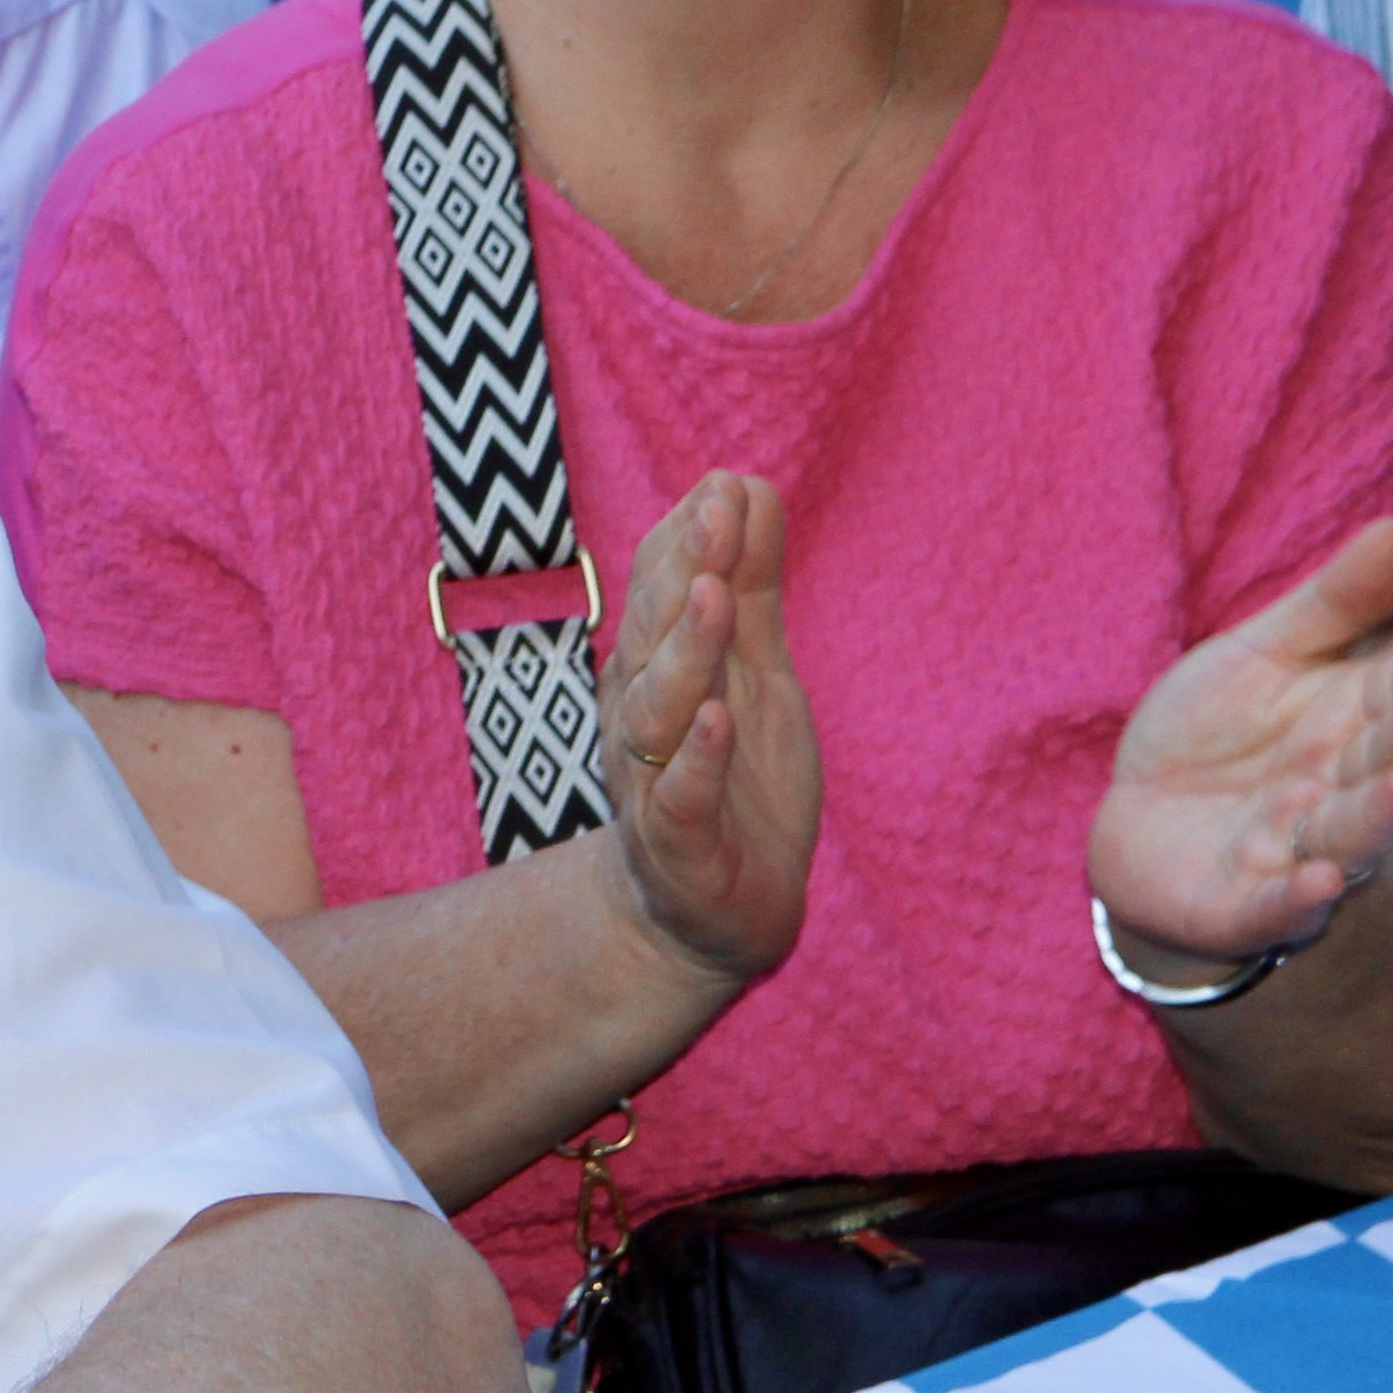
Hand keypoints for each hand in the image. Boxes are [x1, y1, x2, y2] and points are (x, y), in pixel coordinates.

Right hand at [592, 471, 822, 994]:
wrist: (714, 911)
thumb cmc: (731, 775)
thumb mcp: (753, 669)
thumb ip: (751, 583)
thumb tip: (747, 481)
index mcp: (654, 667)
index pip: (659, 589)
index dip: (688, 538)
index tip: (726, 482)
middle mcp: (639, 716)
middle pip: (652, 634)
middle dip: (683, 571)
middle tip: (716, 511)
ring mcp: (652, 781)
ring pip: (656, 710)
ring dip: (685, 652)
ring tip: (719, 597)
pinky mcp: (679, 850)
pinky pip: (677, 802)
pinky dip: (694, 762)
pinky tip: (717, 721)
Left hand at [1091, 519, 1392, 970]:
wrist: (1141, 826)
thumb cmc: (1218, 735)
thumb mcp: (1262, 657)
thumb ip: (1332, 605)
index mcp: (1351, 725)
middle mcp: (1340, 789)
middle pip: (1388, 759)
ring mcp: (1297, 850)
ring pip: (1353, 833)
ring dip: (1386, 812)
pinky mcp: (1245, 905)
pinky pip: (1278, 906)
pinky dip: (1300, 898)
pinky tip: (1319, 882)